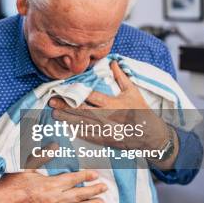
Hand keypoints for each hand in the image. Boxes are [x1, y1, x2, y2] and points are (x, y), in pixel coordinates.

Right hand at [0, 150, 105, 202]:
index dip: (85, 176)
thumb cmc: (12, 183)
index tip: (95, 174)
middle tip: (105, 188)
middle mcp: (55, 199)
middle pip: (79, 195)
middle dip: (93, 191)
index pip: (73, 179)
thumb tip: (54, 145)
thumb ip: (42, 156)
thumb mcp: (26, 166)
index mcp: (51, 184)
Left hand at [49, 61, 166, 151]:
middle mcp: (107, 118)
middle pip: (82, 111)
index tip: (63, 89)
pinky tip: (67, 128)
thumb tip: (112, 61)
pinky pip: (88, 136)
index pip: (91, 97)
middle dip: (66, 106)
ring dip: (68, 119)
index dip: (76, 93)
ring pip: (82, 124)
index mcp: (113, 104)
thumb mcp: (133, 92)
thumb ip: (121, 77)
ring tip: (55, 114)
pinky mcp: (106, 141)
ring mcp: (106, 131)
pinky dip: (77, 132)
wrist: (151, 135)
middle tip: (52, 102)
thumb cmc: (142, 111)